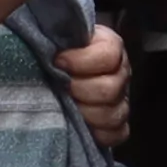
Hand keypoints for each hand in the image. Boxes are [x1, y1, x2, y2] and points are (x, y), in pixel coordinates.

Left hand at [52, 23, 130, 150]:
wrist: (53, 72)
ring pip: (114, 114)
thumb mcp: (54, 34)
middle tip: (60, 87)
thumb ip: (55, 33)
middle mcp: (121, 73)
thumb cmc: (54, 50)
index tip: (57, 61)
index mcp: (110, 45)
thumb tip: (46, 36)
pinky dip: (97, 133)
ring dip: (85, 113)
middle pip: (110, 88)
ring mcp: (121, 100)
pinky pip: (117, 134)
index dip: (82, 60)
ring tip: (66, 106)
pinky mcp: (117, 125)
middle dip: (79, 90)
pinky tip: (80, 125)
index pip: (109, 54)